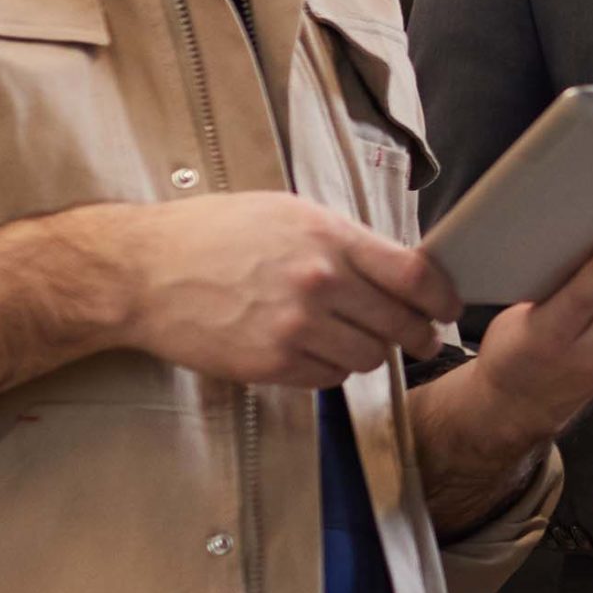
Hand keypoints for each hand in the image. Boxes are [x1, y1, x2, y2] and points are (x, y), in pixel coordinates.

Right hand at [116, 191, 459, 386]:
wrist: (144, 273)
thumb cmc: (211, 235)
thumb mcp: (286, 213)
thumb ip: (344, 240)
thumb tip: (397, 268)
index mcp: (328, 237)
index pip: (414, 275)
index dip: (443, 297)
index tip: (448, 307)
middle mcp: (319, 283)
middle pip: (400, 324)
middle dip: (416, 334)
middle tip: (418, 337)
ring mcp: (295, 328)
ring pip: (368, 358)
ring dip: (368, 352)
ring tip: (348, 337)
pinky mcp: (272, 365)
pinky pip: (329, 378)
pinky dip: (329, 369)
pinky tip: (309, 349)